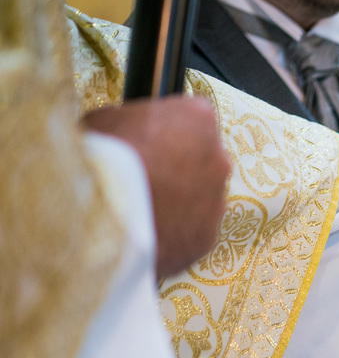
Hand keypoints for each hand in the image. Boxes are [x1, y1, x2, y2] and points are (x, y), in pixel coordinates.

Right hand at [83, 96, 229, 277]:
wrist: (103, 212)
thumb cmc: (101, 154)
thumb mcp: (108, 119)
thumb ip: (134, 123)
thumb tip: (132, 132)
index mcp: (198, 119)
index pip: (194, 119)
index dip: (169, 131)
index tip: (150, 141)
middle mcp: (218, 159)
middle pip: (204, 161)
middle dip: (180, 167)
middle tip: (148, 177)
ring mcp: (217, 202)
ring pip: (202, 199)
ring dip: (180, 202)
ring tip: (143, 209)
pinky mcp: (206, 239)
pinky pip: (193, 232)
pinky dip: (175, 232)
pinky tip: (147, 233)